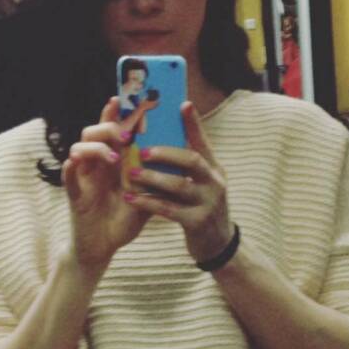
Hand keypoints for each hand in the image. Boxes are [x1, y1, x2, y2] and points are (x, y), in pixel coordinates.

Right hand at [62, 97, 150, 266]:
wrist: (105, 246)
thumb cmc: (124, 217)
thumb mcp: (145, 193)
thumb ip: (154, 174)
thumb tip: (177, 156)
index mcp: (112, 159)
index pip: (111, 129)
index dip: (114, 112)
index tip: (123, 96)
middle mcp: (96, 163)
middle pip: (93, 132)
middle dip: (109, 127)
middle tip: (128, 135)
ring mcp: (83, 177)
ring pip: (79, 148)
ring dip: (96, 147)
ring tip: (115, 159)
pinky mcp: (74, 193)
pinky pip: (68, 175)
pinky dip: (71, 166)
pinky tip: (77, 162)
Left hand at [123, 101, 232, 262]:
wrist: (217, 244)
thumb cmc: (202, 206)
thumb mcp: (203, 182)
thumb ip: (189, 161)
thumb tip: (169, 134)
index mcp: (214, 169)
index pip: (203, 142)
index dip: (194, 123)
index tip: (182, 104)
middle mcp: (215, 183)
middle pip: (192, 160)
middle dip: (166, 153)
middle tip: (142, 150)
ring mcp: (208, 203)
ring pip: (179, 186)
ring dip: (153, 178)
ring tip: (131, 173)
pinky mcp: (197, 223)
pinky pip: (169, 210)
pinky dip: (148, 202)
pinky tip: (130, 198)